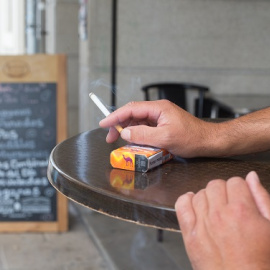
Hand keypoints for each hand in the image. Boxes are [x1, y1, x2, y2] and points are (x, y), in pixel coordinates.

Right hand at [99, 100, 217, 156]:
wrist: (208, 141)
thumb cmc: (191, 138)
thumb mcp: (165, 138)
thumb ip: (143, 135)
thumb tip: (126, 133)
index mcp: (158, 108)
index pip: (131, 109)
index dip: (115, 116)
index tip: (103, 124)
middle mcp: (158, 110)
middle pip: (132, 114)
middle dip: (119, 125)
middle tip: (111, 138)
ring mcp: (160, 117)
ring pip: (138, 121)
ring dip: (128, 130)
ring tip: (121, 141)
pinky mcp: (162, 125)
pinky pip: (145, 127)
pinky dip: (137, 134)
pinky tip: (134, 141)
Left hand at [175, 171, 269, 269]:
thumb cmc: (263, 260)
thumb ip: (262, 198)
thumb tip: (251, 176)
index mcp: (241, 210)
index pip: (235, 181)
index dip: (241, 189)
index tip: (242, 198)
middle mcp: (219, 214)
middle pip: (215, 184)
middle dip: (224, 191)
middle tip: (231, 205)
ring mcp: (201, 223)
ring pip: (199, 193)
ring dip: (208, 197)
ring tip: (216, 209)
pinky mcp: (189, 234)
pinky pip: (181, 205)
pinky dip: (187, 200)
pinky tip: (195, 204)